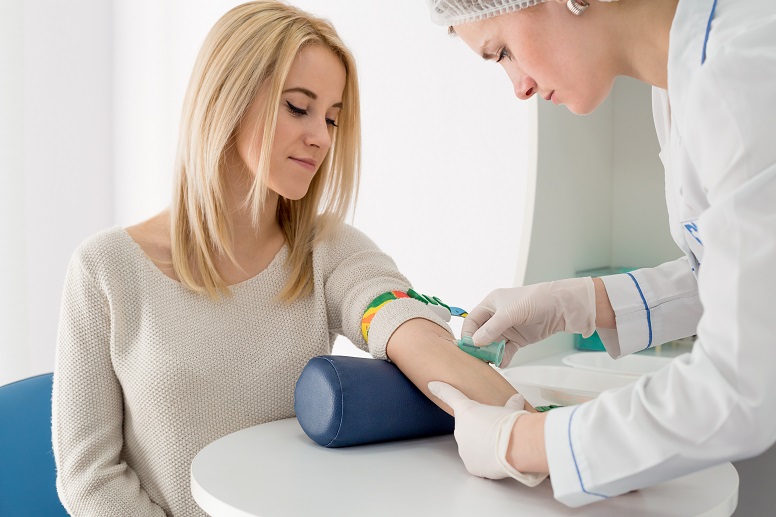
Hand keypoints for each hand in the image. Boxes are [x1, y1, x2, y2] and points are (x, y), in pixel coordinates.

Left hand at [428, 381, 546, 485]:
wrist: (515, 446)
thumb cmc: (511, 425)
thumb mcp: (511, 410)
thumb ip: (510, 405)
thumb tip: (516, 399)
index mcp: (467, 411)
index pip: (450, 396)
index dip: (441, 389)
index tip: (433, 386)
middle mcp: (461, 430)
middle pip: (467, 427)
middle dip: (480, 428)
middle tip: (496, 430)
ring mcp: (464, 449)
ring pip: (471, 445)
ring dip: (482, 445)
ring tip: (500, 445)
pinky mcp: (471, 466)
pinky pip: (476, 461)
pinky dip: (485, 460)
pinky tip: (498, 458)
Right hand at [462, 277, 595, 366]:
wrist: (561, 307)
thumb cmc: (535, 300)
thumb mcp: (511, 312)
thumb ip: (492, 328)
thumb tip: (476, 342)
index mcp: (491, 304)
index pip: (472, 320)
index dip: (468, 334)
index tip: (468, 347)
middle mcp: (496, 316)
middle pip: (481, 334)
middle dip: (479, 347)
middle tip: (478, 358)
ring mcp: (507, 328)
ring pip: (493, 344)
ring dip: (491, 354)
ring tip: (492, 361)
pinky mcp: (518, 339)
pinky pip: (506, 350)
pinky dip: (503, 357)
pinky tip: (503, 361)